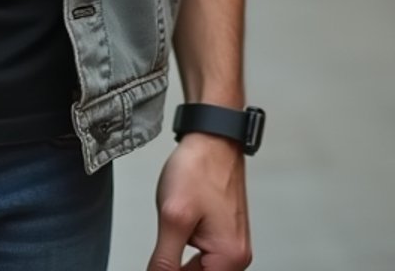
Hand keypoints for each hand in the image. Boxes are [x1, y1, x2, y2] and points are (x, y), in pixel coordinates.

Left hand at [148, 135, 251, 269]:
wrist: (211, 137)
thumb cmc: (199, 168)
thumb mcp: (173, 217)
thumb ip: (164, 260)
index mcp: (229, 258)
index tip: (157, 263)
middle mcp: (236, 255)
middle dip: (175, 264)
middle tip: (167, 237)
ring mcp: (231, 243)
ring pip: (197, 267)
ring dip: (179, 256)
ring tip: (174, 226)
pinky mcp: (224, 232)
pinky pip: (202, 252)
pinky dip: (186, 245)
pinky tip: (179, 225)